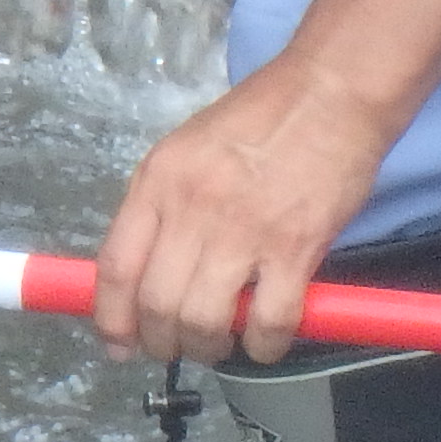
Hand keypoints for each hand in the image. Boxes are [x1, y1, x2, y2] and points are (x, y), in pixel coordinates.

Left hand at [90, 57, 398, 362]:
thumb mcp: (186, 150)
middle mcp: (190, 209)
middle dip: (160, 341)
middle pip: (156, 302)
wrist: (330, 93)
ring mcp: (243, 230)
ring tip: (216, 345)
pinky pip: (269, 319)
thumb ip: (162, 204)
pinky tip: (264, 343)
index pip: (115, 267)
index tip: (115, 344)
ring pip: (204, 319)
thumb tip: (144, 266)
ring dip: (207, 347)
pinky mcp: (295, 247)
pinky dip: (263, 344)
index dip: (110, 317)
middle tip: (174, 348)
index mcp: (156, 183)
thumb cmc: (260, 117)